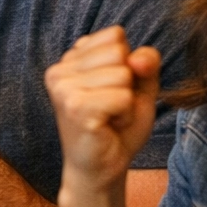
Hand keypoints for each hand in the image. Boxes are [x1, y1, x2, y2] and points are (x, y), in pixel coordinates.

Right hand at [45, 27, 159, 196]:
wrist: (102, 170)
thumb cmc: (118, 128)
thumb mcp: (139, 87)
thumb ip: (146, 63)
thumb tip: (137, 59)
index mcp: (70, 58)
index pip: (116, 35)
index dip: (127, 65)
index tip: (112, 91)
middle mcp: (60, 69)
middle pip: (120, 52)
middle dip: (126, 84)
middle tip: (110, 109)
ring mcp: (64, 87)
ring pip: (123, 74)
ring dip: (125, 102)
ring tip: (108, 118)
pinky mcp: (74, 107)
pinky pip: (123, 97)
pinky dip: (125, 115)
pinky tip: (108, 127)